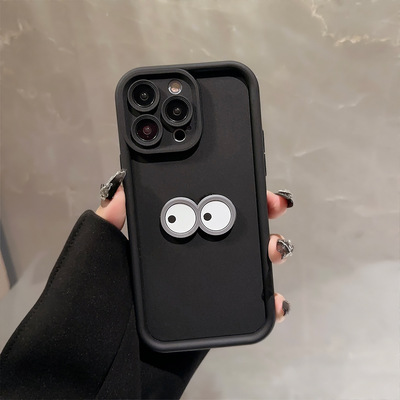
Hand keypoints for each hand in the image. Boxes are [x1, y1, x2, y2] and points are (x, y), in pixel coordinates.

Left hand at [96, 185, 292, 322]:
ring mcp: (201, 288)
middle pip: (228, 233)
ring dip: (266, 255)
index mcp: (163, 243)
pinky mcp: (210, 316)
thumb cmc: (91, 303)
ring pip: (243, 266)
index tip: (246, 183)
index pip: (198, 209)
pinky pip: (244, 304)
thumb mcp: (98, 253)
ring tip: (275, 250)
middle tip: (273, 207)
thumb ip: (109, 221)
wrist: (98, 364)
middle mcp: (186, 261)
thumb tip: (123, 186)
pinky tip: (275, 297)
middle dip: (256, 217)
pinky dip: (266, 300)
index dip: (225, 193)